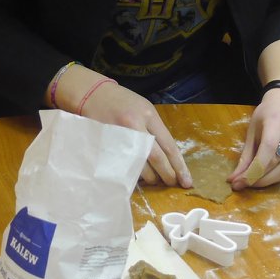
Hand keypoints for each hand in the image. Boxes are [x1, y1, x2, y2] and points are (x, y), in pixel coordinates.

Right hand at [75, 80, 190, 187]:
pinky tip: (137, 177)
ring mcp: (118, 136)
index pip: (168, 145)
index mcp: (148, 115)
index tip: (186, 181)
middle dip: (167, 175)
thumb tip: (169, 157)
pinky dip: (131, 174)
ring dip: (150, 177)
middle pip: (156, 157)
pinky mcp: (106, 145)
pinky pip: (122, 166)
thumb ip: (156, 130)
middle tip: (173, 184)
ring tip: (155, 181)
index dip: (179, 166)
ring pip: (139, 165)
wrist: (93, 94)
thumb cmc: (123, 102)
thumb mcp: (144, 108)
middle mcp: (134, 126)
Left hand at [230, 89, 279, 188]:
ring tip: (254, 183)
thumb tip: (234, 179)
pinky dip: (279, 178)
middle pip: (279, 163)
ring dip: (269, 181)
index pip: (268, 148)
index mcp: (277, 120)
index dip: (254, 169)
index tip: (239, 181)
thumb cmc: (266, 114)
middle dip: (260, 178)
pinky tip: (267, 178)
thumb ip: (245, 155)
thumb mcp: (252, 129)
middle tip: (244, 184)